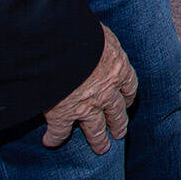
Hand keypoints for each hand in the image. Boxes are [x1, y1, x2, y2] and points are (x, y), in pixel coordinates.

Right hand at [41, 25, 137, 152]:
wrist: (61, 45)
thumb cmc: (81, 31)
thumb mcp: (100, 32)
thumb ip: (101, 41)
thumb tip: (95, 34)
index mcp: (118, 68)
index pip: (129, 85)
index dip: (128, 96)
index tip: (127, 102)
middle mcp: (106, 91)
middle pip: (117, 112)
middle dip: (119, 123)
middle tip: (120, 133)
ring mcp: (86, 105)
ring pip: (96, 129)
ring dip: (98, 139)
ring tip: (101, 148)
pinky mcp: (63, 114)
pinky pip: (60, 131)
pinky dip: (54, 137)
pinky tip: (50, 141)